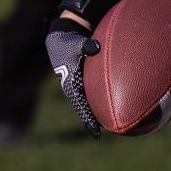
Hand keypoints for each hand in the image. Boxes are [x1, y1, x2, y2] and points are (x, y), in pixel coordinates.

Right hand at [46, 16, 101, 136]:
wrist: (61, 38)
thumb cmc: (70, 41)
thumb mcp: (75, 42)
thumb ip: (86, 46)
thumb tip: (95, 47)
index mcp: (70, 82)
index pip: (81, 105)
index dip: (88, 119)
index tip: (96, 132)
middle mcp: (72, 86)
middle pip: (84, 107)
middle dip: (92, 120)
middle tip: (104, 132)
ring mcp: (76, 84)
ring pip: (87, 101)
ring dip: (96, 112)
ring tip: (109, 124)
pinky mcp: (80, 80)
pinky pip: (90, 93)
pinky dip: (97, 100)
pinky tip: (109, 105)